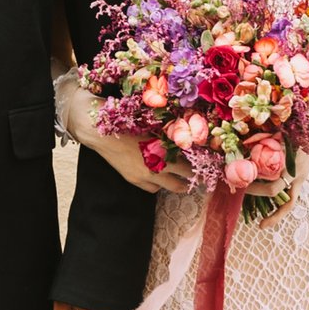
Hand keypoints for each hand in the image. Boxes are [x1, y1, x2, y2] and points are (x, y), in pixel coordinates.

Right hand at [55, 69, 191, 193]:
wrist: (99, 131)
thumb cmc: (126, 120)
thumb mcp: (152, 125)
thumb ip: (170, 134)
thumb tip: (189, 135)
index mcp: (161, 152)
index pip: (188, 166)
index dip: (200, 167)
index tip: (209, 165)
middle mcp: (154, 167)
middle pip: (181, 183)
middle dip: (191, 181)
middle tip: (200, 177)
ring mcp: (143, 176)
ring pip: (167, 188)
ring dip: (176, 183)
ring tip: (182, 178)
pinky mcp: (132, 179)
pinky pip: (152, 188)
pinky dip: (158, 184)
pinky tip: (160, 176)